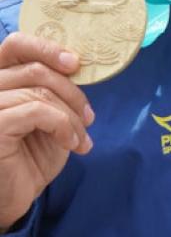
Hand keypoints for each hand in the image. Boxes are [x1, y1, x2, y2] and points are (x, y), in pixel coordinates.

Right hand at [0, 32, 94, 228]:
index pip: (15, 44)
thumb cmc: (32, 153)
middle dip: (71, 91)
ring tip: (82, 136)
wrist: (14, 198)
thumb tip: (76, 62)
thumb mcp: (48, 112)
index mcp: (0, 78)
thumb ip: (52, 85)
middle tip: (88, 115)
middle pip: (36, 69)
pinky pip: (37, 112)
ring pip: (41, 92)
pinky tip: (72, 143)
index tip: (75, 64)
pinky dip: (63, 125)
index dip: (46, 47)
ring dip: (71, 115)